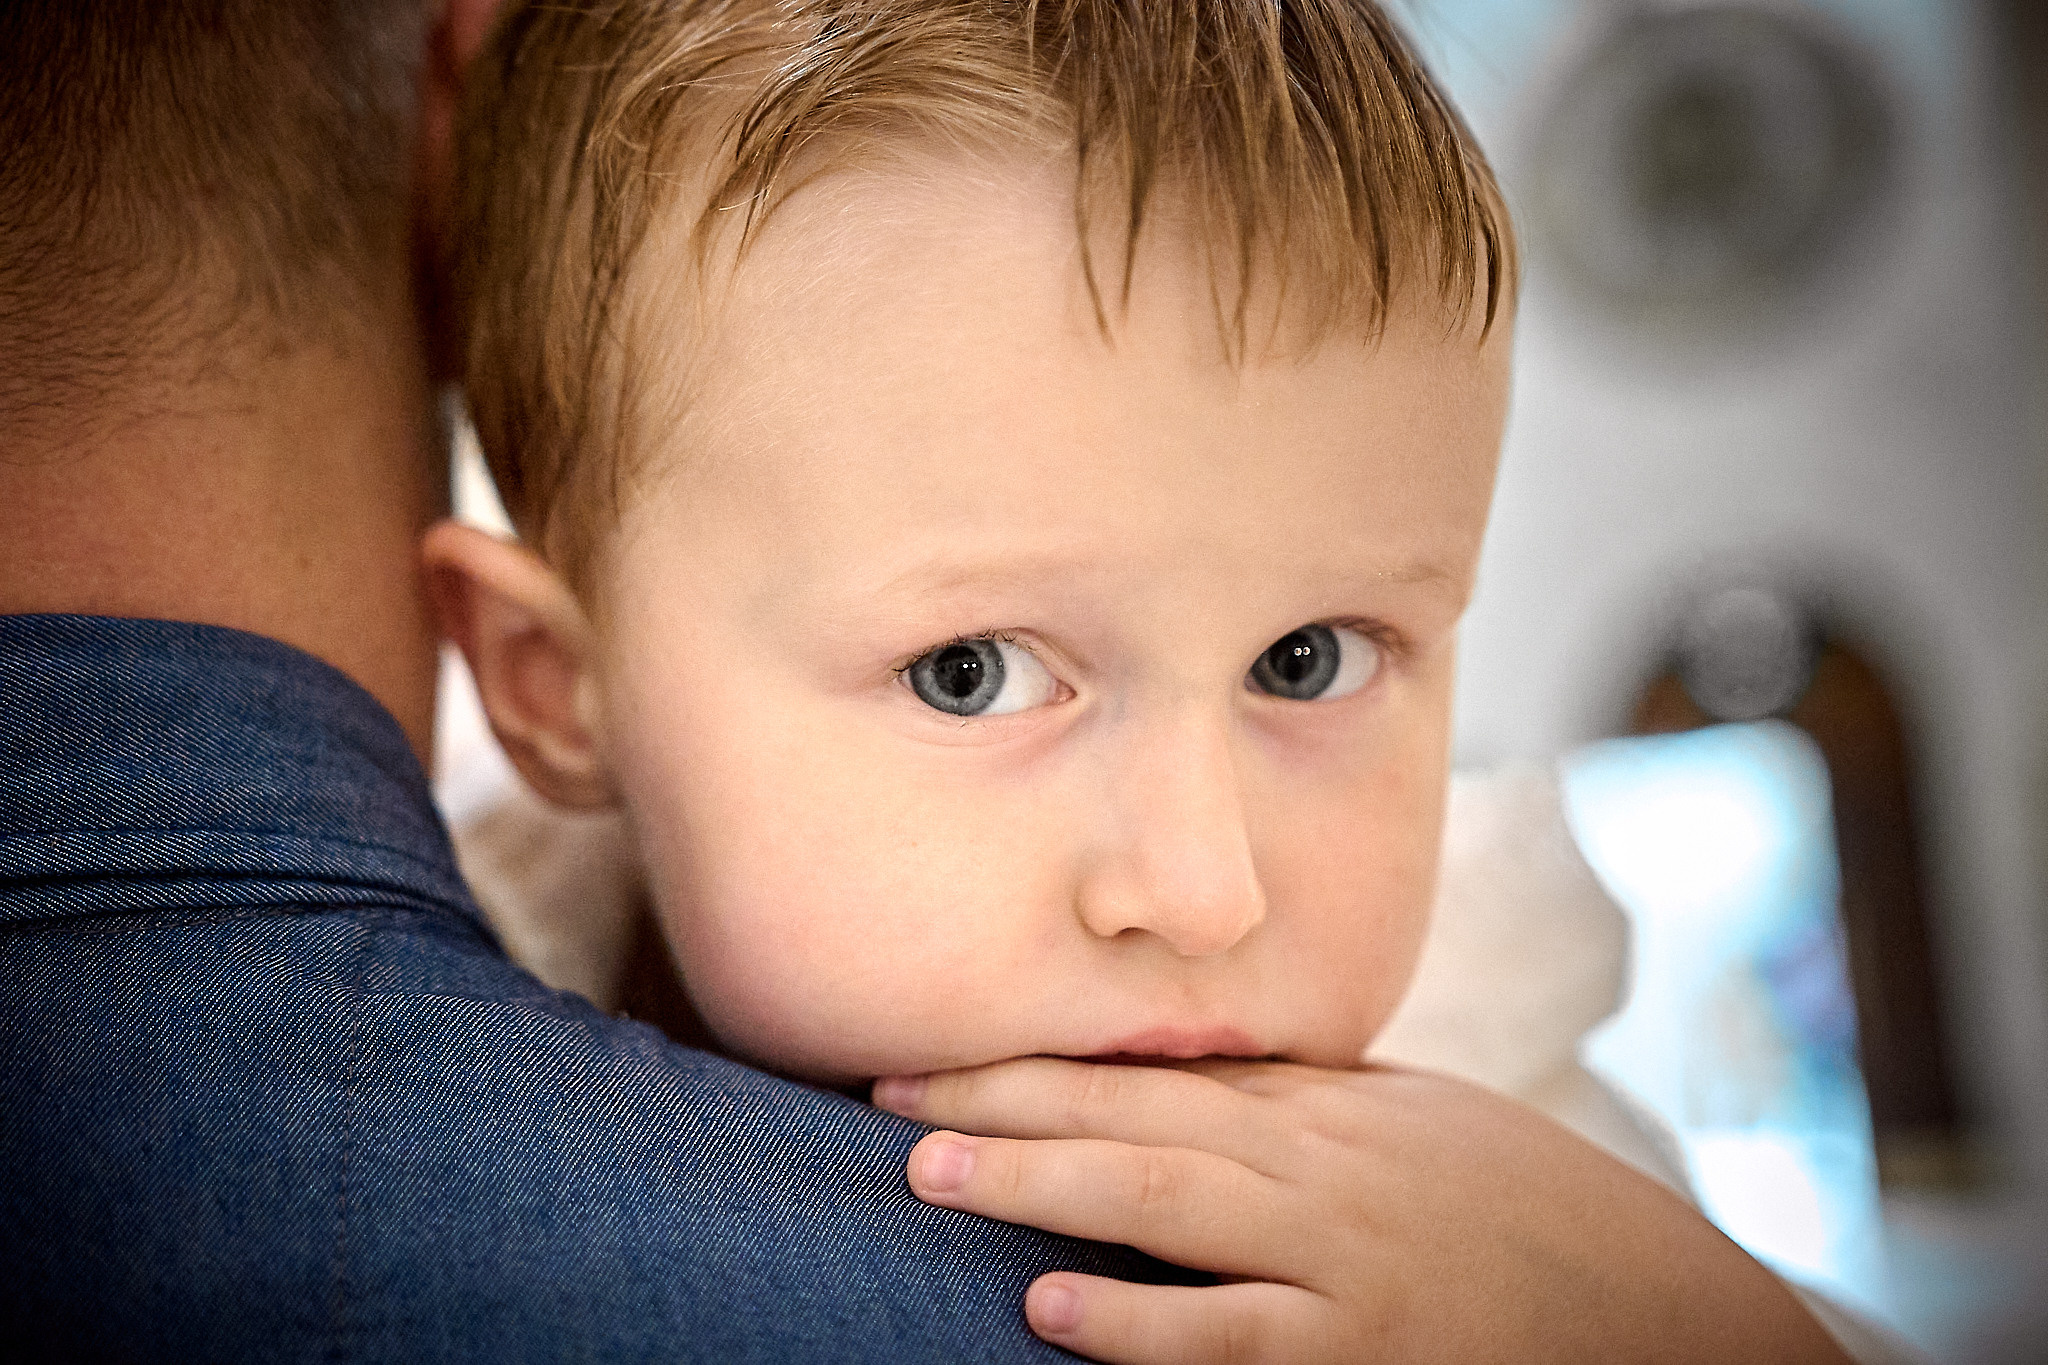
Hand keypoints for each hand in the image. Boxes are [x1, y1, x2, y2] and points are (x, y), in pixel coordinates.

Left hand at [874, 1058, 1850, 1363]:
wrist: (1666, 1313)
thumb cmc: (1530, 1215)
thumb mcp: (1421, 1129)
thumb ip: (1310, 1104)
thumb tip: (1199, 1080)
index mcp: (1327, 1108)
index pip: (1151, 1069)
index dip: (1034, 1061)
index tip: (932, 1053)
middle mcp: (1317, 1167)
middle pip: (1134, 1115)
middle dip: (1004, 1101)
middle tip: (886, 1094)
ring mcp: (1339, 1260)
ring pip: (1163, 1203)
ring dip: (1039, 1182)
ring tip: (928, 1173)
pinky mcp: (1364, 1354)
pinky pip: (1232, 1337)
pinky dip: (1139, 1323)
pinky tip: (1050, 1312)